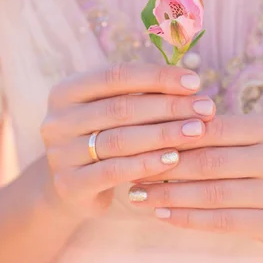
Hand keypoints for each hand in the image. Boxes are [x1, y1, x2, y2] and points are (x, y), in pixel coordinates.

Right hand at [40, 63, 215, 219]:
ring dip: (163, 134)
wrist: (70, 187)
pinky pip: (114, 172)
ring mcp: (59, 154)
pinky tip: (174, 159)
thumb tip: (192, 84)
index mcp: (66, 91)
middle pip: (121, 108)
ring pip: (119, 140)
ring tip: (197, 130)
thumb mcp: (113, 109)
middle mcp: (56, 120)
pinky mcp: (69, 186)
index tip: (195, 82)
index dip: (158, 77)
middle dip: (168, 106)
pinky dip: (147, 164)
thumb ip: (142, 94)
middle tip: (206, 108)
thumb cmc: (103, 136)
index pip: (116, 75)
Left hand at [129, 113, 262, 251]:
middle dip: (164, 167)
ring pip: (213, 194)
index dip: (174, 134)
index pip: (213, 128)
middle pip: (210, 161)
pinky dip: (188, 218)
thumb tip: (155, 124)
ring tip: (138, 195)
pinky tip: (162, 215)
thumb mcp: (249, 140)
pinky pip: (223, 221)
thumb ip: (211, 132)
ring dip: (169, 195)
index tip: (139, 139)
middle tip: (130, 170)